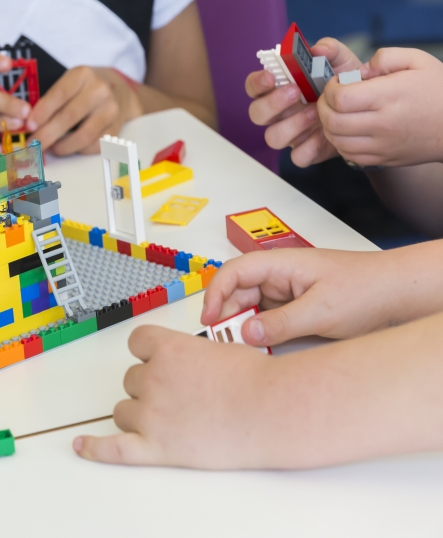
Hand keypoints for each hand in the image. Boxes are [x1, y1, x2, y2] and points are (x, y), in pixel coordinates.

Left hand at [26, 67, 141, 155]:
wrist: (118, 90)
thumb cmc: (84, 89)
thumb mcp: (69, 83)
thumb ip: (51, 100)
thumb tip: (29, 125)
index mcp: (83, 75)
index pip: (60, 94)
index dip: (42, 112)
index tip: (28, 126)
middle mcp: (99, 91)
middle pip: (69, 117)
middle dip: (46, 134)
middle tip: (32, 145)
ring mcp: (110, 110)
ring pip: (83, 136)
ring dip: (61, 147)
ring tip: (49, 148)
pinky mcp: (116, 128)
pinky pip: (93, 146)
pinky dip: (76, 150)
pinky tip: (67, 147)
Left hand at [73, 325, 272, 468]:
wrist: (272, 410)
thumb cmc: (255, 380)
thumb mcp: (219, 348)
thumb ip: (188, 354)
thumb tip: (181, 364)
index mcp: (167, 349)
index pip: (137, 343)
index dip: (149, 353)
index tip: (160, 360)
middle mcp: (153, 378)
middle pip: (131, 380)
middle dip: (151, 387)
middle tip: (183, 396)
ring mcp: (151, 414)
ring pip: (123, 411)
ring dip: (140, 413)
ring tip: (174, 419)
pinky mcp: (156, 447)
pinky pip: (115, 449)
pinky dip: (96, 448)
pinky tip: (82, 446)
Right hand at [199, 248, 421, 347]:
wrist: (399, 294)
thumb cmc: (366, 289)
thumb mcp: (321, 311)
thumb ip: (280, 324)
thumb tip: (246, 333)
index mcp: (281, 264)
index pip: (235, 272)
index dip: (216, 294)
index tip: (209, 319)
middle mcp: (280, 275)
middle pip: (239, 292)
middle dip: (227, 314)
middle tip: (223, 340)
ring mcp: (287, 291)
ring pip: (252, 307)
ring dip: (243, 325)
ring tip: (240, 346)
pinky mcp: (295, 307)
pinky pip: (267, 318)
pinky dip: (260, 331)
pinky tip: (260, 345)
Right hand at [246, 38, 360, 167]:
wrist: (369, 109)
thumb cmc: (345, 84)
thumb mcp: (341, 62)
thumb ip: (330, 50)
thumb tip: (317, 49)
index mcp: (279, 89)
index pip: (254, 87)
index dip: (256, 83)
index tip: (270, 76)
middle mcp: (278, 113)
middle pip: (256, 114)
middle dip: (272, 104)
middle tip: (295, 92)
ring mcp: (290, 134)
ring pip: (272, 138)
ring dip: (292, 125)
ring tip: (315, 113)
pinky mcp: (305, 151)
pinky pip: (298, 157)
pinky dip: (310, 147)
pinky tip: (325, 134)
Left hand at [318, 48, 442, 166]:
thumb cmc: (439, 91)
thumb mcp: (418, 61)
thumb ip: (385, 57)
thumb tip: (360, 70)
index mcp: (390, 96)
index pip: (341, 98)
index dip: (331, 89)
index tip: (337, 83)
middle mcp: (383, 124)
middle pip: (332, 121)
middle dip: (323, 107)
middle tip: (331, 98)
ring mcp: (382, 145)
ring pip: (336, 141)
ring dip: (328, 125)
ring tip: (337, 113)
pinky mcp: (382, 159)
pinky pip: (348, 155)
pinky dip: (340, 142)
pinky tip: (348, 130)